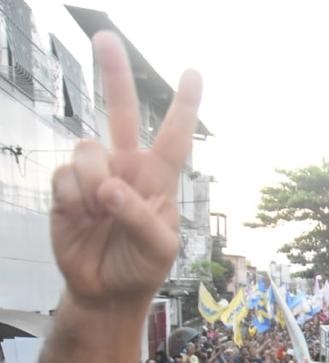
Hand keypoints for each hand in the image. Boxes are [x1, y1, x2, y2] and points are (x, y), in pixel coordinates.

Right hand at [49, 33, 201, 306]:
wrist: (105, 290)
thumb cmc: (141, 266)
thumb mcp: (159, 249)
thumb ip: (141, 217)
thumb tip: (110, 186)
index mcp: (159, 179)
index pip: (174, 136)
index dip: (183, 105)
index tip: (193, 72)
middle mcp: (126, 168)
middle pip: (119, 112)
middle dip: (114, 73)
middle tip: (105, 36)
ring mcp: (94, 174)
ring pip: (87, 149)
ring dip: (93, 183)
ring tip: (100, 213)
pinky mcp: (66, 187)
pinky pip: (64, 176)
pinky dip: (73, 200)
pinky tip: (82, 217)